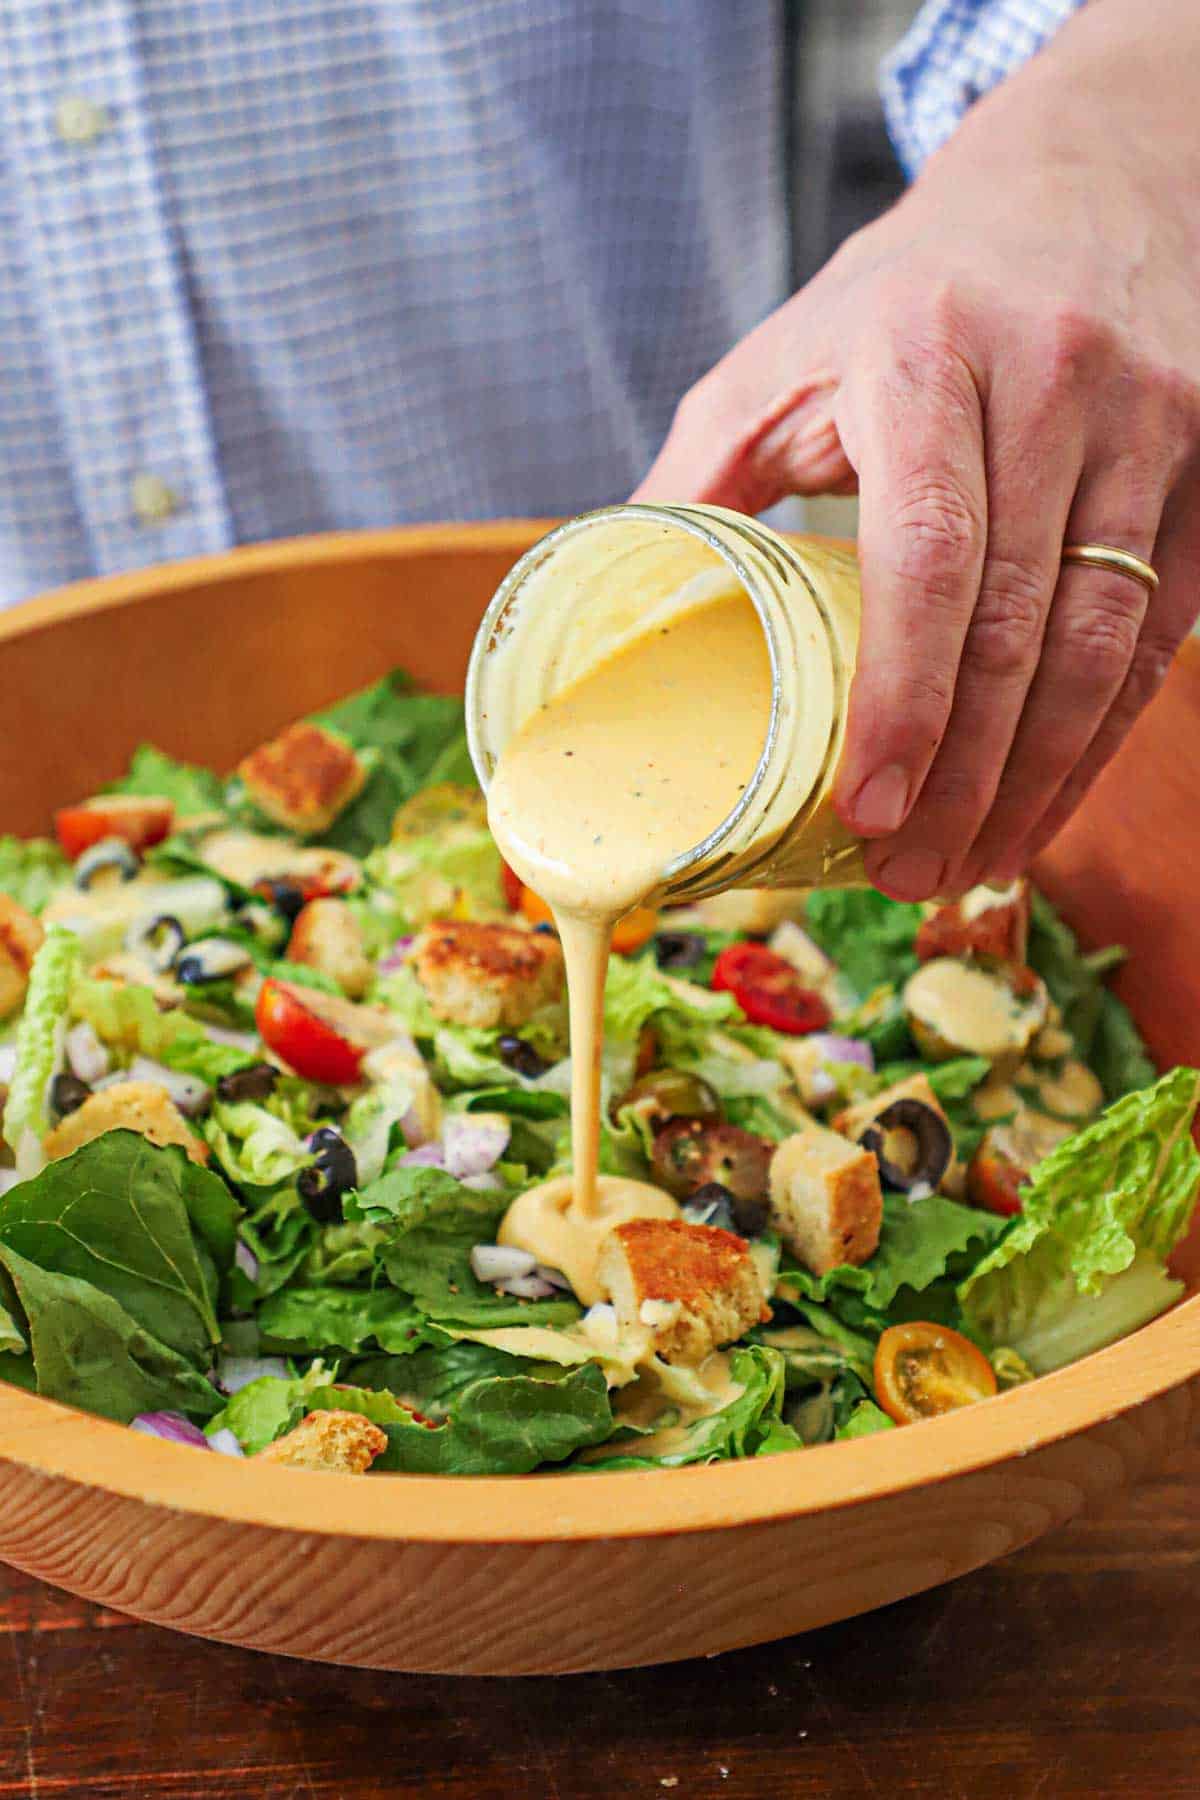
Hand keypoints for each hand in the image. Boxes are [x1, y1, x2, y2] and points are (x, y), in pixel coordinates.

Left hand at [633, 1, 1199, 899]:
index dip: (901, 695)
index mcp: (925, 350)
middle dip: (964, 775)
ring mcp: (1151, 426)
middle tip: (905, 873)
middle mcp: (1055, 381)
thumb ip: (695, 478)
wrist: (1081, 192)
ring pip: (1104, 647)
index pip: (927, 551)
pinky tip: (1040, 808)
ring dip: (1034, 782)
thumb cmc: (905, 296)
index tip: (867, 805)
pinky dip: (1096, 742)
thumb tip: (604, 609)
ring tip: (964, 869)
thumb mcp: (778, 356)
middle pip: (1021, 624)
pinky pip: (1159, 640)